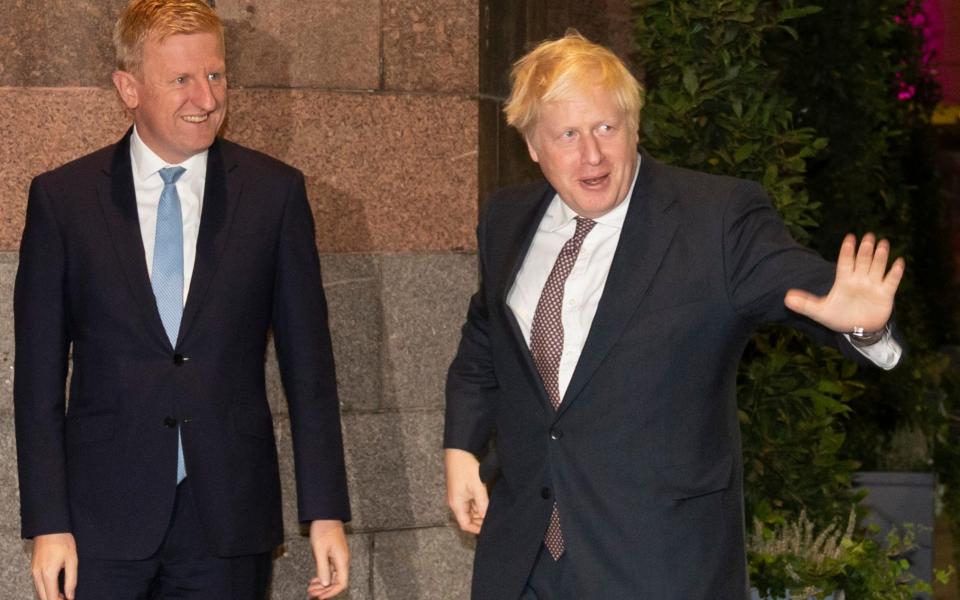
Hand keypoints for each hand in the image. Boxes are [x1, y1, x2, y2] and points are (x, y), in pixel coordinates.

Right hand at [31, 533, 76, 599]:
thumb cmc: (63, 541)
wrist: (50, 527)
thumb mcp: (72, 560)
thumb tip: (70, 596)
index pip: (51, 597)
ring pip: (39, 591)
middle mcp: (37, 574)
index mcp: (48, 573)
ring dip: (49, 595)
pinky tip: (55, 588)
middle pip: (43, 597)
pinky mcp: (33, 568)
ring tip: (63, 595)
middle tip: (67, 599)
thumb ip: (71, 580)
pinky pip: (37, 584)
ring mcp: (33, 571)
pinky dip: (45, 589)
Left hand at [306, 520, 348, 598]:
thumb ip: (323, 568)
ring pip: (333, 577)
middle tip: (311, 593)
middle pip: (337, 582)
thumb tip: (325, 584)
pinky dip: (323, 576)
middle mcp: (343, 560)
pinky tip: (315, 579)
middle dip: (324, 590)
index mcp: (342, 560)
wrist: (326, 515)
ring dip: (323, 584)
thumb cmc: (324, 529)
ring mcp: (339, 558)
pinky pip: (331, 570)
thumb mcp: (320, 550)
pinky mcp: (335, 555)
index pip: (341, 583)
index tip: (320, 597)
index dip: (331, 592)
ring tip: (311, 588)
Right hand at [445, 448, 487, 533]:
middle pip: (468, 518)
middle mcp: (455, 502)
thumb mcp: (477, 487)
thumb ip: (483, 504)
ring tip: (490, 506)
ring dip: (480, 510)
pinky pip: (469, 502)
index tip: (489, 527)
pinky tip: (486, 499)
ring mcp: (458, 496)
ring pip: (470, 510)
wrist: (458, 452)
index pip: (465, 525)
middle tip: (493, 516)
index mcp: (456, 504)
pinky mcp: (460, 490)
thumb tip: (487, 518)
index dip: (477, 528)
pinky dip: (477, 503)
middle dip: (480, 519)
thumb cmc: (465, 468)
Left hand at [784, 233, 904, 332]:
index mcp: (844, 280)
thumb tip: (786, 298)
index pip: (845, 262)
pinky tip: (899, 262)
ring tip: (883, 243)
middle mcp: (859, 279)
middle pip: (862, 261)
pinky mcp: (885, 294)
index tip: (849, 238)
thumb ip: (805, 304)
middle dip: (865, 250)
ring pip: (877, 267)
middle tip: (868, 236)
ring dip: (880, 256)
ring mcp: (873, 286)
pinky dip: (895, 272)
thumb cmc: (839, 317)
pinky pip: (891, 281)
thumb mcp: (820, 312)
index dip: (847, 251)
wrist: (858, 330)